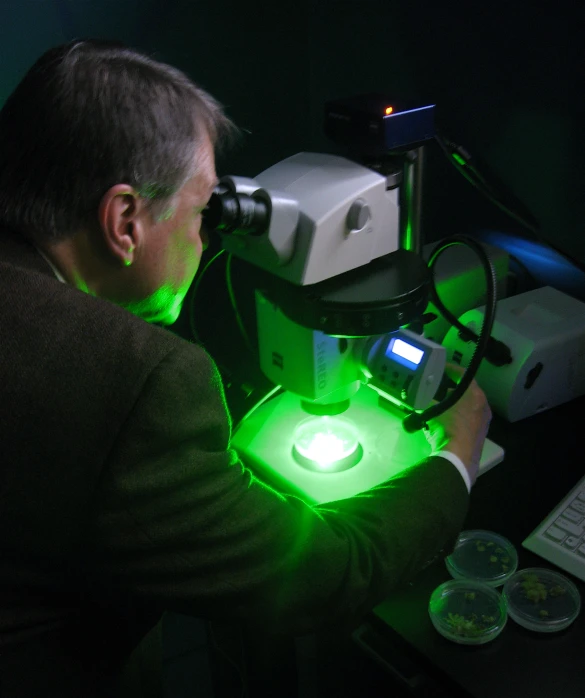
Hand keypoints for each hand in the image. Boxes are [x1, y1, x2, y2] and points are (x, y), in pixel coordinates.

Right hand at [424, 364, 491, 485]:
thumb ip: (425, 400)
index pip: (463, 374)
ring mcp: (484, 421)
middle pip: (467, 390)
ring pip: (468, 405)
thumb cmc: (447, 427)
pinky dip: (458, 416)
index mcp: (474, 394)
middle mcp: (483, 405)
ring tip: (440, 405)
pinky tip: (446, 422)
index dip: (451, 369)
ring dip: (455, 403)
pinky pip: (469, 419)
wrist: (458, 457)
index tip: (441, 368)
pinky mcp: (481, 435)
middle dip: (452, 388)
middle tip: (438, 387)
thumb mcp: (431, 410)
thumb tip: (419, 398)